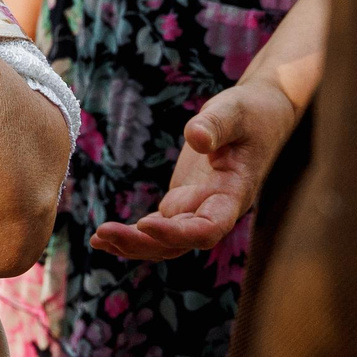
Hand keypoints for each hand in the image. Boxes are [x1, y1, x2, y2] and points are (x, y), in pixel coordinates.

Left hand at [87, 72, 305, 260]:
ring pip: (167, 241)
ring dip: (133, 244)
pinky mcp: (184, 201)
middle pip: (180, 243)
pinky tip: (104, 237)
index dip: (177, 233)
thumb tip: (195, 138)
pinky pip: (159, 228)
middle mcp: (217, 210)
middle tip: (101, 234)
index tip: (145, 224)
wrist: (259, 115)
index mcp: (234, 194)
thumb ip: (216, 124)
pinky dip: (134, 234)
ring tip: (98, 239)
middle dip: (141, 243)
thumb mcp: (235, 111)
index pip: (208, 229)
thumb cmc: (251, 112)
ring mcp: (199, 208)